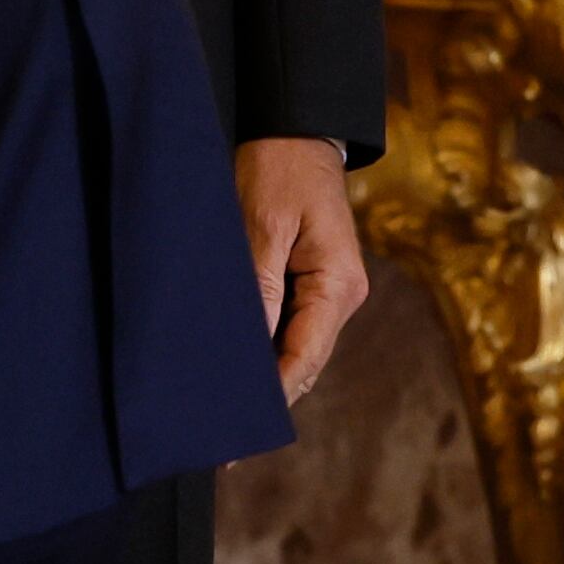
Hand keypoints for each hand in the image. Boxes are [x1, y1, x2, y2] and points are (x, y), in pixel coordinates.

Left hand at [237, 135, 369, 404]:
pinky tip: (231, 364)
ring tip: (223, 408)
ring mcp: (327, 291)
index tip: (241, 426)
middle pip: (303, 360)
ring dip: (263, 373)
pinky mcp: (310, 282)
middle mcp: (340, 296)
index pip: (305, 357)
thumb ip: (259, 286)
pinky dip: (263, 346)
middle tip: (225, 433)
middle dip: (267, 393)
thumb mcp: (263, 224)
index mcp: (338, 286)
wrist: (294, 130)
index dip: (273, 394)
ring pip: (294, 347)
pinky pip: (287, 325)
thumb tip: (249, 346)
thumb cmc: (278, 169)